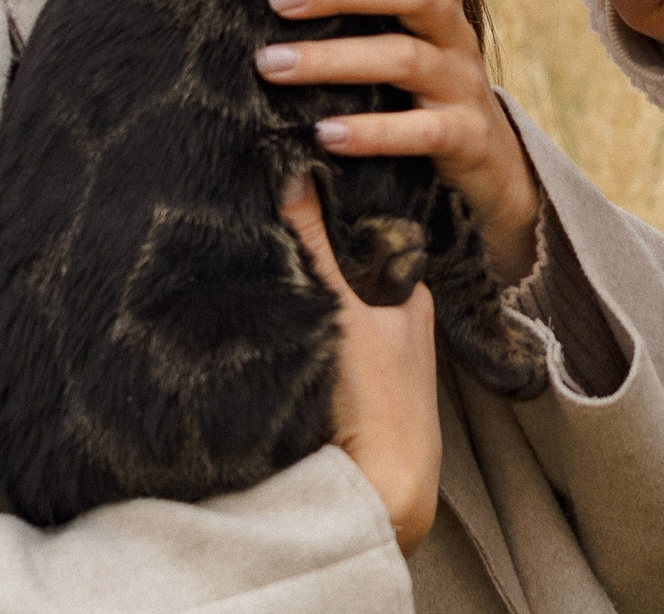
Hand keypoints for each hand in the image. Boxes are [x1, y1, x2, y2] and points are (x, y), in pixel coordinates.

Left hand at [260, 0, 542, 281]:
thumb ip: (366, 12)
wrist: (489, 173)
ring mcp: (465, 86)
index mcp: (444, 5)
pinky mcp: (465, 138)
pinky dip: (372, 130)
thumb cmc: (418, 96)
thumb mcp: (405, 44)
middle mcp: (458, 36)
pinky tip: (324, 134)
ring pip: (404, 57)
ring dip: (333, 59)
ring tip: (272, 64)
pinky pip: (422, 130)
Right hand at [280, 174, 439, 553]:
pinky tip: (266, 312)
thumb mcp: (343, 311)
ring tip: (255, 252)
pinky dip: (297, 325)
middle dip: (312, 249)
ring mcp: (374, 357)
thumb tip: (297, 172)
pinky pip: (317, 340)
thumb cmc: (377, 400)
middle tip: (262, 213)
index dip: (330, 211)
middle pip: (347, 271)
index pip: (365, 235)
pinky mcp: (347, 389)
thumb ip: (316, 247)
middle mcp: (396, 320)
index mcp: (409, 292)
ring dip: (301, 290)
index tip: (291, 180)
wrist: (381, 491)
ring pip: (330, 306)